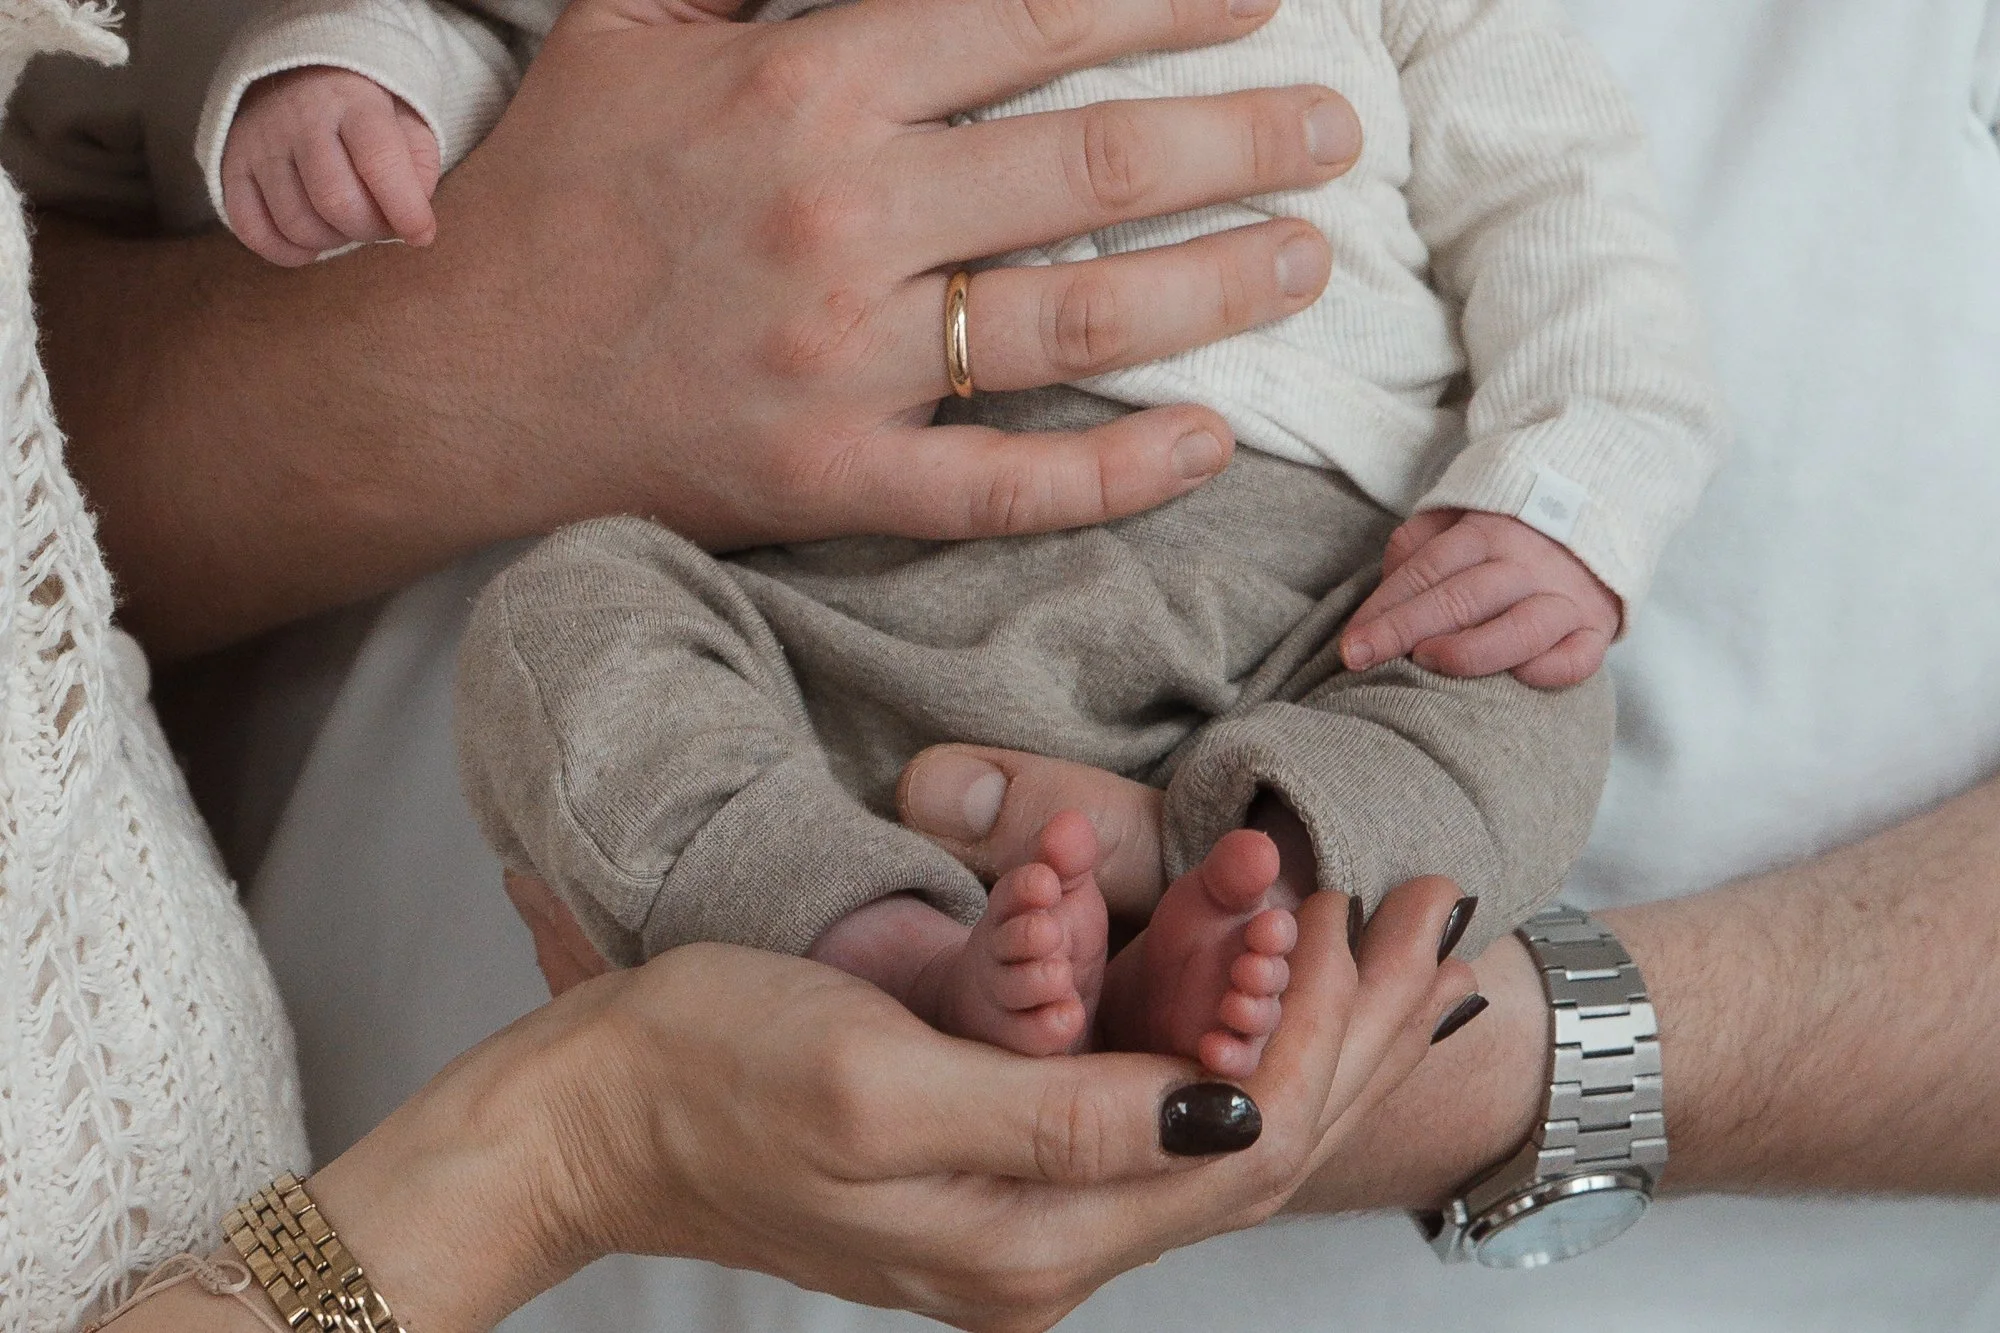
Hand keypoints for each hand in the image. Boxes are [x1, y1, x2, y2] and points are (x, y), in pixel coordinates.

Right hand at [222, 67, 440, 266]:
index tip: (421, 235)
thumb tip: (412, 224)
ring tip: (346, 222)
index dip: (406, 211)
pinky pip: (252, 231)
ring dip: (332, 241)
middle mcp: (299, 118)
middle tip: (379, 223)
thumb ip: (420, 169)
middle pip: (335, 201)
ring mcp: (259, 142)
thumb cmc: (366, 114)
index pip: (379, 162)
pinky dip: (287, 252)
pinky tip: (311, 241)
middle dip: (369, 229)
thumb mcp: (407, 124)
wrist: (300, 76)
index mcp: (352, 101)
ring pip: (296, 223)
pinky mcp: (231, 166)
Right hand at [329, 878, 1470, 1332]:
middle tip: (1441, 911)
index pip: (1243, 1133)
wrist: (589, 1118)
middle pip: (1255, 1139)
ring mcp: (1018, 1220)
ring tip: (1391, 939)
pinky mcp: (988, 1176)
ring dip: (1307, 1030)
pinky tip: (1260, 987)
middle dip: (1358, 1024)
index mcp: (1033, 1235)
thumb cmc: (711, 1072)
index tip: (1392, 905)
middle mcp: (1046, 1248)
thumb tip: (1231, 1116)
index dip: (1334, 1021)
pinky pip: (1146, 1114)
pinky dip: (1223, 1041)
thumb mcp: (885, 1087)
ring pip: (1214, 1126)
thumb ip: (1064, 1116)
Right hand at [433, 0, 1362, 548]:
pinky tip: (1208, 445)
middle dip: (1240, 138)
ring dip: (1217, 286)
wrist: (448, 380)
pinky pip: (1003, 488)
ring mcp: (842, 361)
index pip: (1029, 16)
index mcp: (804, 85)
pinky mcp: (830, 479)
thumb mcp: (626, 25)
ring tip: (1308, 257)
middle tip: (1336, 130)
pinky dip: (1116, 474)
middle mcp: (842, 216)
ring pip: (1076, 322)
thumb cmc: (548, 195)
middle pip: (1092, 167)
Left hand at [1339, 509, 1621, 687]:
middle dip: (1403, 629)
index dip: (1384, 608)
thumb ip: (1416, 546)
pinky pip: (1577, 658)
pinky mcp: (1596, 628)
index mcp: (1485, 532)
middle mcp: (1526, 564)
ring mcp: (1565, 597)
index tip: (1350, 644)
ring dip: (1470, 650)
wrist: (1597, 514)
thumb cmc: (1505, 531)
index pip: (1426, 570)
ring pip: (1520, 630)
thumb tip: (1385, 592)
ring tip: (1427, 661)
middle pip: (1460, 598)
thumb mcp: (1455, 517)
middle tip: (1360, 657)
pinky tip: (1515, 678)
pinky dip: (1549, 670)